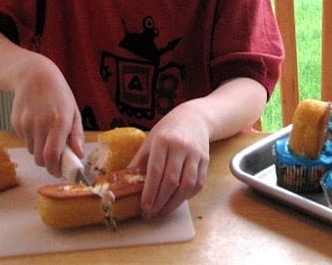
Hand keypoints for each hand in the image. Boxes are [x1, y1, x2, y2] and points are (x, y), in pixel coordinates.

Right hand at [10, 55, 83, 175]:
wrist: (34, 76)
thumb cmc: (59, 94)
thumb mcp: (74, 111)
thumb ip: (77, 135)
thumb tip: (79, 155)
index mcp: (59, 121)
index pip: (53, 155)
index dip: (55, 169)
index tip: (60, 172)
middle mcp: (40, 124)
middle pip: (40, 158)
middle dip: (49, 163)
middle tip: (57, 158)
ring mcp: (26, 123)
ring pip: (32, 151)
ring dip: (40, 150)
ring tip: (47, 134)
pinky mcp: (15, 123)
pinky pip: (24, 140)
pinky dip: (32, 139)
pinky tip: (37, 124)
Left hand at [129, 101, 208, 218]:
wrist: (194, 118)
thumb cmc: (168, 130)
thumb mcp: (150, 140)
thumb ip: (140, 161)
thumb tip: (126, 183)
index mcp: (163, 141)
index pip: (156, 171)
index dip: (150, 191)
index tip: (144, 206)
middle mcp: (181, 147)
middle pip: (172, 181)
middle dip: (160, 201)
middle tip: (151, 213)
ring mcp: (195, 154)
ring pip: (187, 185)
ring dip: (174, 202)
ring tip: (163, 210)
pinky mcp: (206, 160)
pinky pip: (198, 183)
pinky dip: (187, 196)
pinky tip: (177, 200)